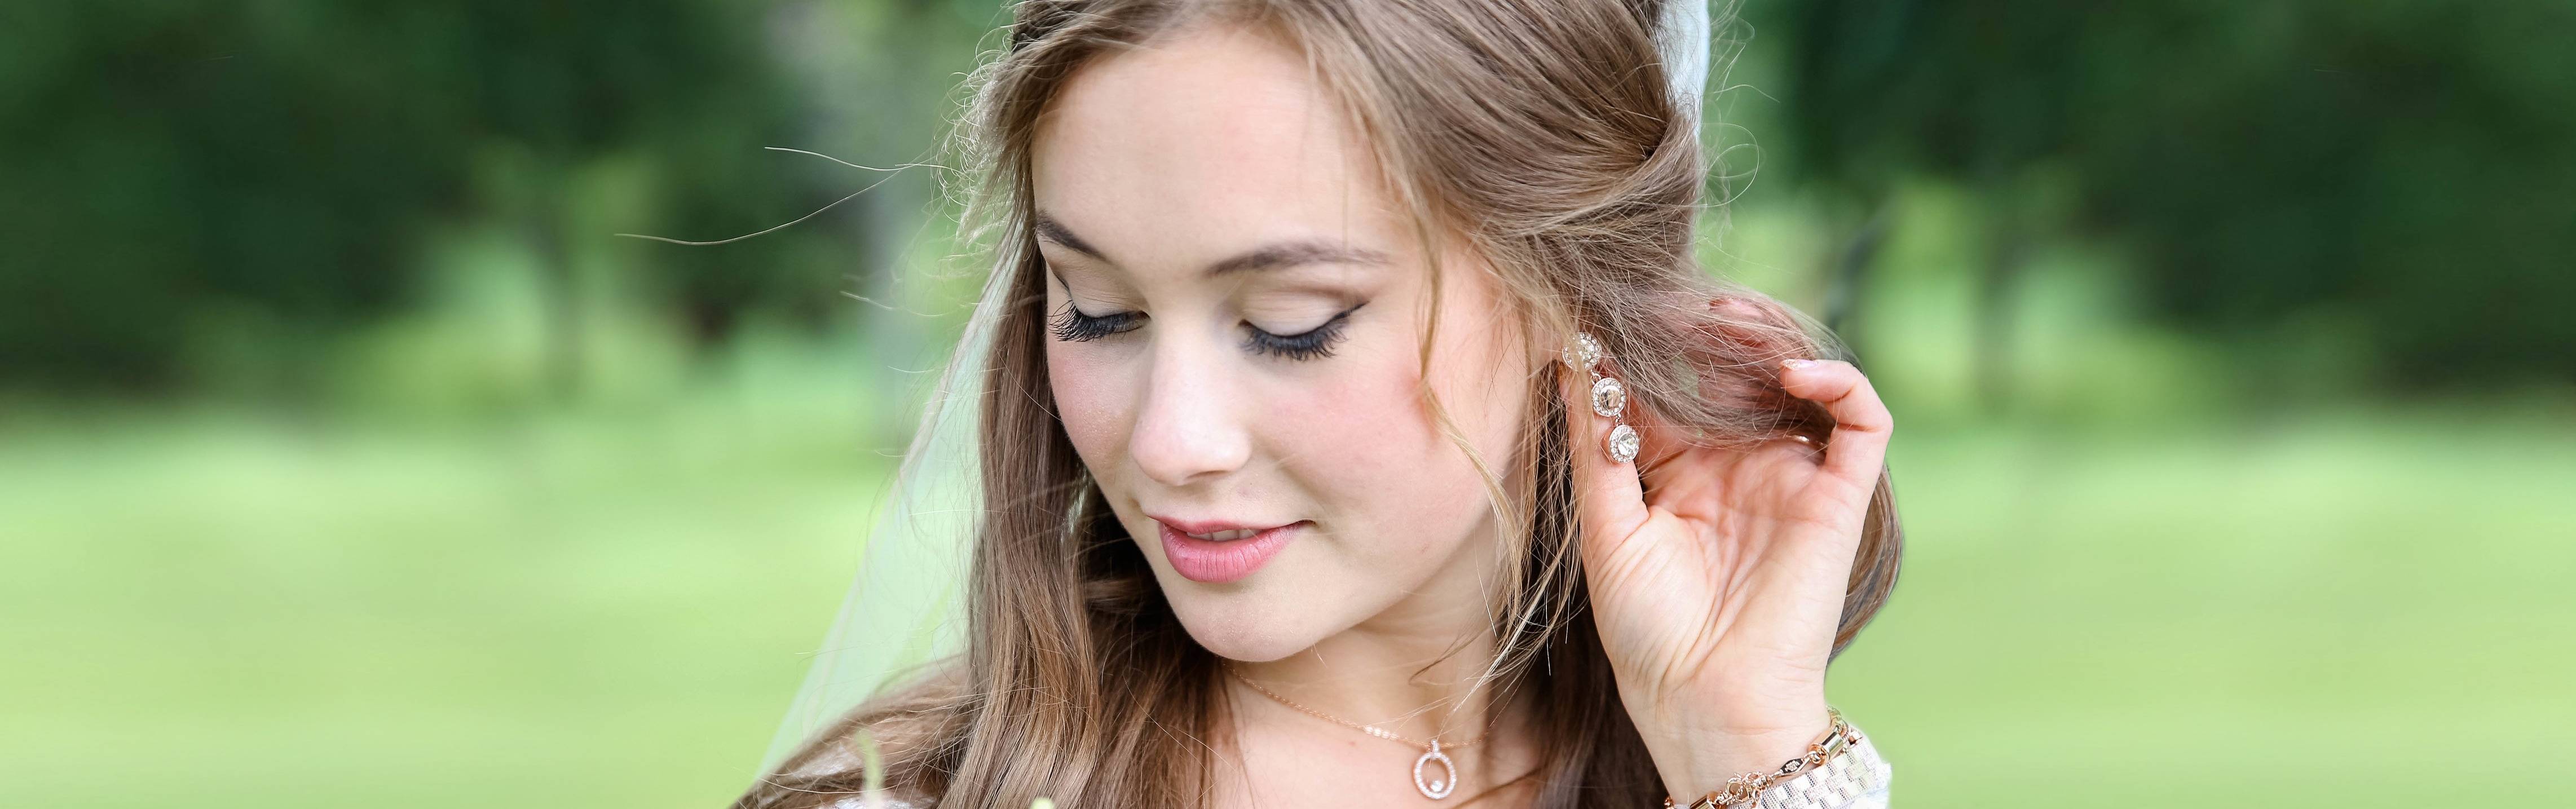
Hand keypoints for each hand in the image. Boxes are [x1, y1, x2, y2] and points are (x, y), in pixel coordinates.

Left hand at [1556, 332, 1892, 795]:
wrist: (1702, 701)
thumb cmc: (1649, 632)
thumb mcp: (1606, 527)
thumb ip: (1593, 445)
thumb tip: (1569, 361)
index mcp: (1681, 471)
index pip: (1672, 386)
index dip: (1647, 349)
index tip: (1606, 314)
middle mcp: (1739, 464)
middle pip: (1736, 370)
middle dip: (1708, 329)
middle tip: (1672, 302)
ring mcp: (1791, 475)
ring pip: (1798, 378)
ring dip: (1769, 336)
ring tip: (1726, 316)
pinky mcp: (1839, 495)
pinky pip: (1862, 420)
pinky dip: (1840, 381)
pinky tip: (1791, 371)